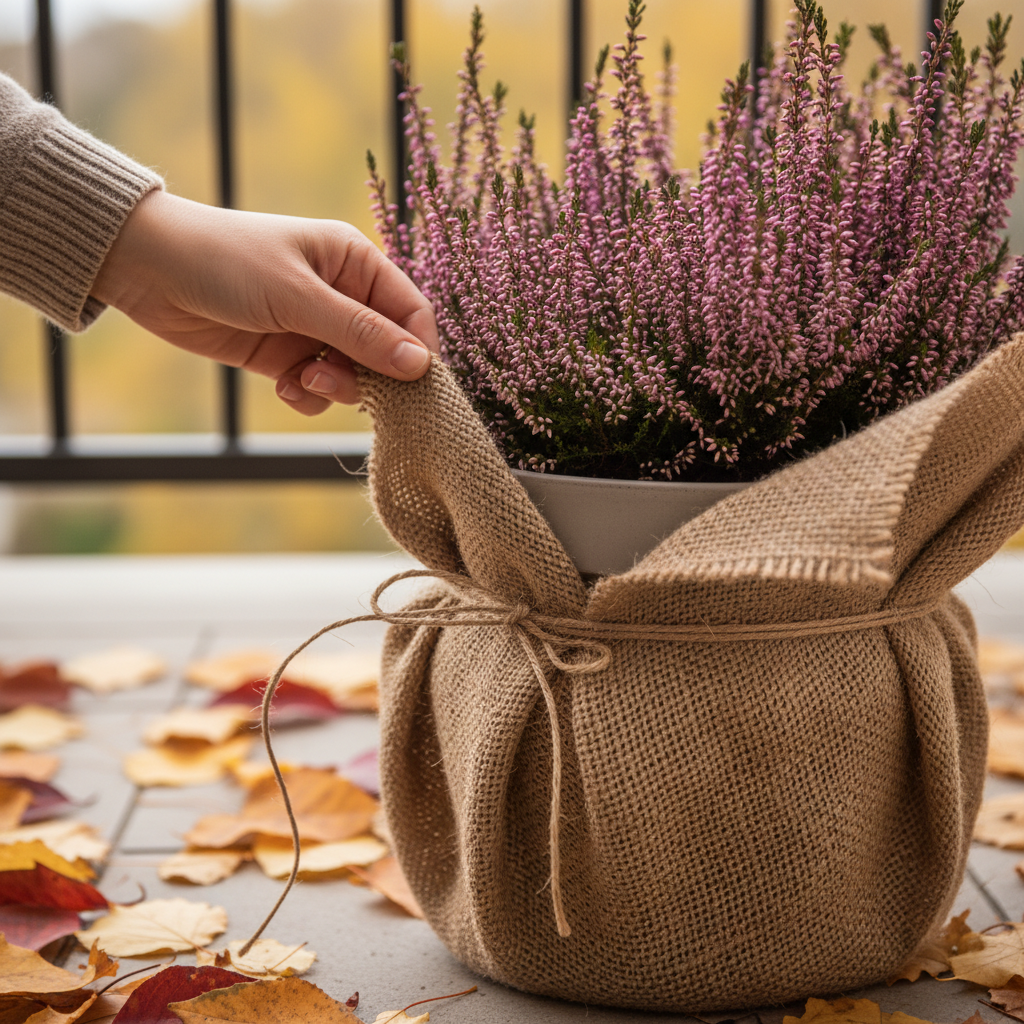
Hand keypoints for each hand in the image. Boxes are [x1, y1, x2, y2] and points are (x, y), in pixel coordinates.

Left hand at [92, 190, 438, 413]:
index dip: (418, 351)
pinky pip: (317, 390)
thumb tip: (420, 365)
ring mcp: (314, 329)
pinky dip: (306, 395)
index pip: (411, 313)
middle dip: (369, 376)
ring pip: (352, 376)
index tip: (414, 385)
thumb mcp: (297, 295)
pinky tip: (281, 385)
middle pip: (386, 352)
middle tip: (337, 384)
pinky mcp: (286, 356)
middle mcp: (342, 296)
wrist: (148, 269)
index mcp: (355, 263)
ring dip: (334, 389)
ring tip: (303, 380)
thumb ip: (360, 333)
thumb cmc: (226, 261)